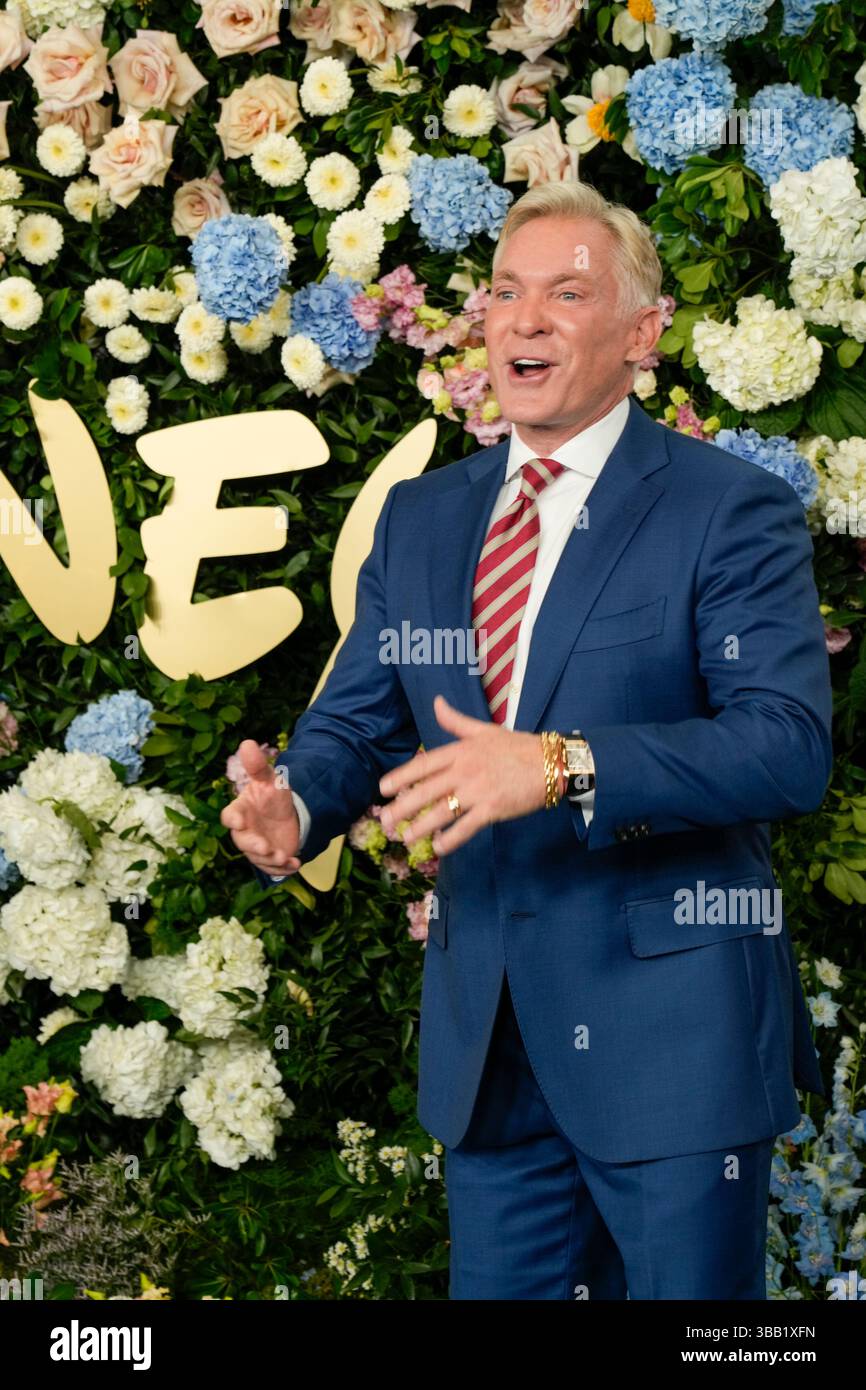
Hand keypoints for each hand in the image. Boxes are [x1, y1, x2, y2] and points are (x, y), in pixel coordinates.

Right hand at [220, 739, 301, 875]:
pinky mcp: (270, 859)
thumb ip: (258, 766)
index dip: (232, 820)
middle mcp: (245, 832)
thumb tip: (247, 743)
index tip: (238, 821)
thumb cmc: (272, 796)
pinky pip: (273, 868)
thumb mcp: (269, 780)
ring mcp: (257, 848)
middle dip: (254, 847)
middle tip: (267, 848)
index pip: (229, 816)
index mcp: (240, 812)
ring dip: (272, 860)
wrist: (289, 814)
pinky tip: (296, 863)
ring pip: (259, 859)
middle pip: (243, 842)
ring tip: (286, 857)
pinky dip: (284, 868)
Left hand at [378, 694, 546, 855]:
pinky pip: (466, 826)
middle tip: (385, 821)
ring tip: (405, 837)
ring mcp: (478, 791)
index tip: (383, 788)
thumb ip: (455, 721)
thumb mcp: (484, 730)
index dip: (401, 776)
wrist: (551, 763)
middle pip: (426, 790)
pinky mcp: (493, 809)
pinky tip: (439, 847)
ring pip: (442, 811)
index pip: (424, 764)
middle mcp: (465, 770)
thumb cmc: (517, 747)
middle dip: (403, 807)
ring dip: (421, 826)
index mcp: (461, 751)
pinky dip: (451, 839)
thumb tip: (436, 702)